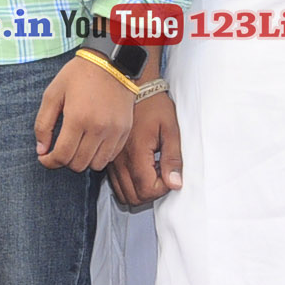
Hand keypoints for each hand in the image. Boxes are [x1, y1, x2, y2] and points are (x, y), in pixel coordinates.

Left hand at [35, 56, 135, 171]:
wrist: (111, 62)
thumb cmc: (79, 75)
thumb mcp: (53, 93)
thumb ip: (43, 124)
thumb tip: (41, 150)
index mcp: (77, 118)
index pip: (62, 156)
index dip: (49, 162)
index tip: (44, 157)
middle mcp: (98, 129)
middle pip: (78, 164)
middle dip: (65, 161)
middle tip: (61, 149)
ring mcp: (114, 131)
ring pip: (96, 165)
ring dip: (83, 160)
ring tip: (77, 147)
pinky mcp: (125, 131)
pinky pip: (110, 157)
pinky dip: (99, 155)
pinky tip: (92, 143)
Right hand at [108, 90, 180, 204]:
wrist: (133, 87)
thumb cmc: (154, 104)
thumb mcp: (170, 129)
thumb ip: (172, 158)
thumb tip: (175, 184)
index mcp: (136, 153)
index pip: (147, 190)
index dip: (162, 188)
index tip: (169, 173)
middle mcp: (120, 160)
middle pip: (133, 197)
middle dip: (151, 193)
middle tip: (162, 174)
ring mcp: (112, 160)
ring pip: (123, 193)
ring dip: (140, 190)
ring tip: (152, 172)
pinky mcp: (109, 158)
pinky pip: (116, 183)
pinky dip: (129, 185)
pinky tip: (141, 168)